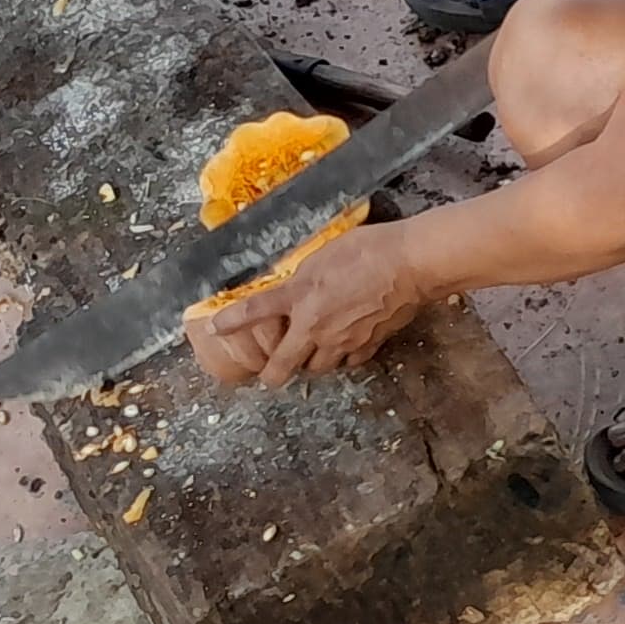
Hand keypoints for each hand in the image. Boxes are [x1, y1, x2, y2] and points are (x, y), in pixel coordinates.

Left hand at [186, 225, 424, 387]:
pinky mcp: (369, 344)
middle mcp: (314, 328)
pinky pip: (349, 361)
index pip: (254, 313)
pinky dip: (343, 357)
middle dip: (273, 373)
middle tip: (273, 371)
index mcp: (299, 300)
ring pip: (317, 368)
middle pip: (283, 366)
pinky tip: (346, 346)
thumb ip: (304, 278)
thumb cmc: (367, 250)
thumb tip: (295, 289)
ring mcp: (342, 341)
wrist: (410, 264)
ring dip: (310, 363)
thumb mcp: (323, 255)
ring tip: (313, 353)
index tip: (214, 327)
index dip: (230, 322)